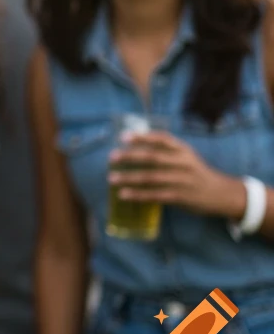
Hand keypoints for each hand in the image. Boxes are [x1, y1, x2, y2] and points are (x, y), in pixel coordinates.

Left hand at [108, 131, 248, 219]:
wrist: (222, 193)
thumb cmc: (196, 172)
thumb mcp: (186, 156)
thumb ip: (166, 151)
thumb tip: (133, 148)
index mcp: (183, 150)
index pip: (162, 139)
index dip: (142, 137)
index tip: (123, 137)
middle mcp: (183, 163)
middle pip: (153, 157)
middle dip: (130, 156)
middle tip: (111, 158)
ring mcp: (182, 181)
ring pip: (151, 177)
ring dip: (129, 178)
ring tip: (112, 178)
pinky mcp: (180, 197)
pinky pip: (155, 195)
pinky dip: (138, 195)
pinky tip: (124, 195)